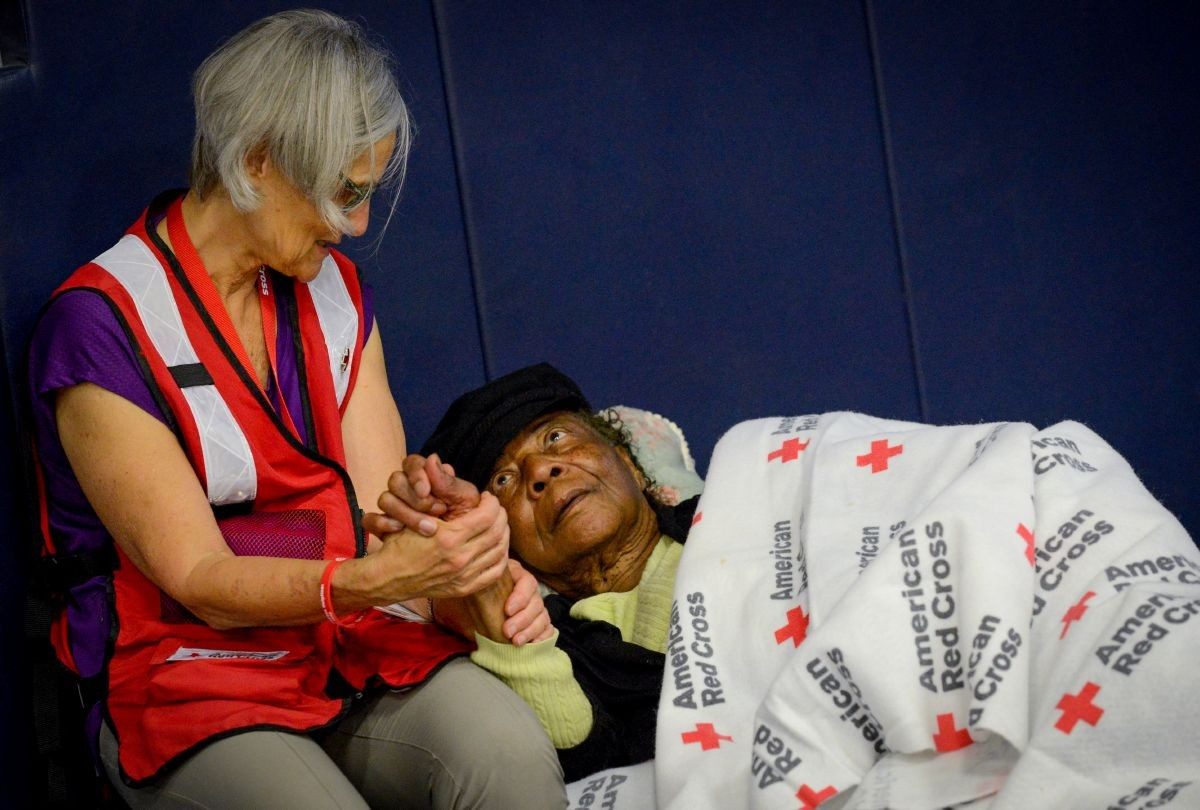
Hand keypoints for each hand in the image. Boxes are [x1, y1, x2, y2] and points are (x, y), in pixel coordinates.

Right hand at [364, 454, 481, 537]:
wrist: (456, 554)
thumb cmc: (466, 522)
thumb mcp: (465, 502)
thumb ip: (449, 483)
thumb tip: (432, 459)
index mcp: (427, 477)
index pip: (412, 463)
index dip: (417, 475)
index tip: (426, 491)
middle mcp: (407, 488)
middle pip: (396, 480)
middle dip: (416, 499)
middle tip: (437, 513)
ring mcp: (393, 507)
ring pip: (384, 499)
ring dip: (405, 513)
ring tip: (427, 528)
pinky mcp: (382, 526)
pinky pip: (370, 519)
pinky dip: (383, 523)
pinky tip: (399, 530)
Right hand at [366, 491, 509, 601]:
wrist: (389, 577)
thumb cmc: (401, 544)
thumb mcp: (418, 516)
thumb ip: (441, 498)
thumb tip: (457, 476)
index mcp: (449, 538)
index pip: (488, 515)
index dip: (492, 503)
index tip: (487, 498)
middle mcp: (460, 558)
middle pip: (498, 532)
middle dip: (500, 516)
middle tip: (495, 509)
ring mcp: (464, 576)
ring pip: (500, 551)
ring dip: (503, 534)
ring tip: (497, 524)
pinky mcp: (464, 588)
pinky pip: (495, 572)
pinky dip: (501, 557)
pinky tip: (497, 547)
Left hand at [432, 560, 552, 644]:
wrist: (461, 616)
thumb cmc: (465, 599)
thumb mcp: (469, 589)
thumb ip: (476, 585)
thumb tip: (475, 585)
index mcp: (514, 576)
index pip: (527, 582)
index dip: (521, 597)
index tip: (507, 610)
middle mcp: (526, 591)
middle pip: (536, 603)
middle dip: (523, 619)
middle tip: (507, 631)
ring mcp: (532, 609)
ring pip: (543, 617)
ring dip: (531, 631)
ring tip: (515, 642)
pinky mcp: (534, 626)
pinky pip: (547, 630)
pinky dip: (542, 637)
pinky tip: (532, 644)